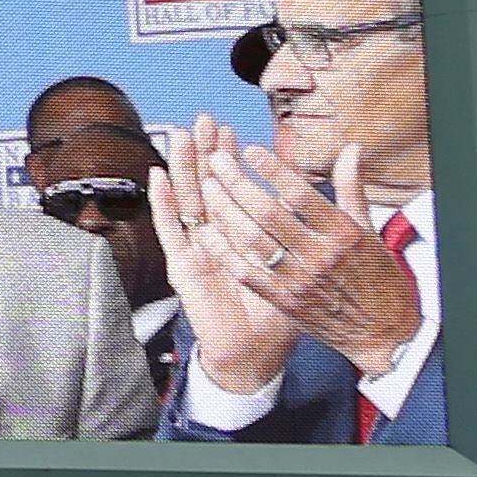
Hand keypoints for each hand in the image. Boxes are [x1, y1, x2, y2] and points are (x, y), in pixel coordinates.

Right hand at [150, 117, 298, 392]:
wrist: (253, 355)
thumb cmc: (278, 315)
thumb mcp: (300, 265)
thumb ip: (307, 229)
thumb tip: (319, 199)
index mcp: (243, 236)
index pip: (236, 189)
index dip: (232, 160)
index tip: (233, 132)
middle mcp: (217, 238)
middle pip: (208, 187)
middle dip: (207, 154)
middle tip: (206, 121)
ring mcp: (196, 250)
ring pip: (187, 200)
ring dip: (182, 167)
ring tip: (181, 135)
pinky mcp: (183, 267)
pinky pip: (170, 231)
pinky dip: (163, 203)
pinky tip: (157, 176)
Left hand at [162, 120, 420, 383]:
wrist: (383, 334)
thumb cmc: (377, 278)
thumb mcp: (370, 230)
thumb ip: (352, 188)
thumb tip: (351, 149)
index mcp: (342, 234)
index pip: (301, 195)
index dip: (273, 170)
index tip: (249, 150)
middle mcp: (319, 256)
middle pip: (269, 214)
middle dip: (237, 183)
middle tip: (216, 159)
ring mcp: (298, 280)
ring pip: (252, 240)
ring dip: (224, 211)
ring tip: (206, 186)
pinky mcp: (283, 301)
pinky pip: (246, 272)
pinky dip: (224, 251)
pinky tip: (206, 231)